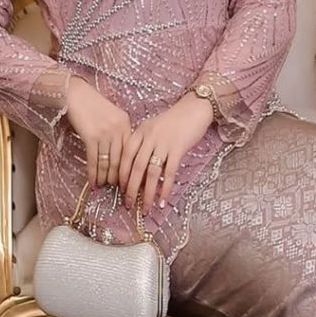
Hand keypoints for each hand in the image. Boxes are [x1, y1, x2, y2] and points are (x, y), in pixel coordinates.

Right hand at [64, 76, 132, 187]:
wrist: (75, 94)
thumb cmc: (92, 105)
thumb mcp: (111, 116)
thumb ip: (118, 132)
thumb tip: (119, 156)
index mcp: (126, 124)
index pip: (130, 152)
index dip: (130, 169)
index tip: (128, 180)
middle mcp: (118, 129)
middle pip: (121, 160)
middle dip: (119, 177)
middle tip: (117, 189)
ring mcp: (105, 133)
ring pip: (108, 162)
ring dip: (105, 177)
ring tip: (103, 186)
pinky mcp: (91, 136)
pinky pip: (94, 160)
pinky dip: (93, 173)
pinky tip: (93, 182)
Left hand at [119, 93, 213, 214]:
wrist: (194, 109)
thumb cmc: (173, 120)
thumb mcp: (153, 128)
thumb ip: (144, 144)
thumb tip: (138, 172)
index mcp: (140, 132)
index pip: (125, 156)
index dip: (122, 174)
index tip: (121, 189)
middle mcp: (149, 137)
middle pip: (136, 167)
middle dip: (131, 189)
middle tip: (129, 204)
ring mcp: (164, 143)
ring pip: (152, 172)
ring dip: (148, 193)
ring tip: (145, 207)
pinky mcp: (178, 148)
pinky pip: (169, 172)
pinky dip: (165, 188)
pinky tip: (162, 200)